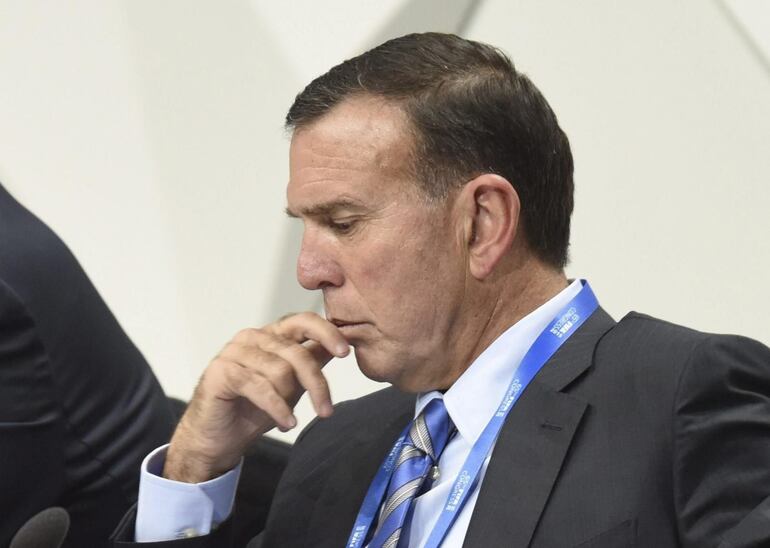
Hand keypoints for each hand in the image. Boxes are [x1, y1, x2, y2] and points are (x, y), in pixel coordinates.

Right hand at [163, 312, 349, 482]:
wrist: (218, 438)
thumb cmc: (253, 409)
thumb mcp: (291, 385)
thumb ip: (311, 362)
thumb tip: (342, 345)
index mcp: (271, 335)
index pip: (303, 321)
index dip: (327, 333)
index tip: (346, 352)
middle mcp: (252, 337)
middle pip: (297, 353)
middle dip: (317, 384)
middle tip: (326, 411)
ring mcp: (234, 351)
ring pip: (280, 371)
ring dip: (291, 401)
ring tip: (291, 420)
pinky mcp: (222, 371)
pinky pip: (260, 387)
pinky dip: (277, 408)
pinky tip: (286, 423)